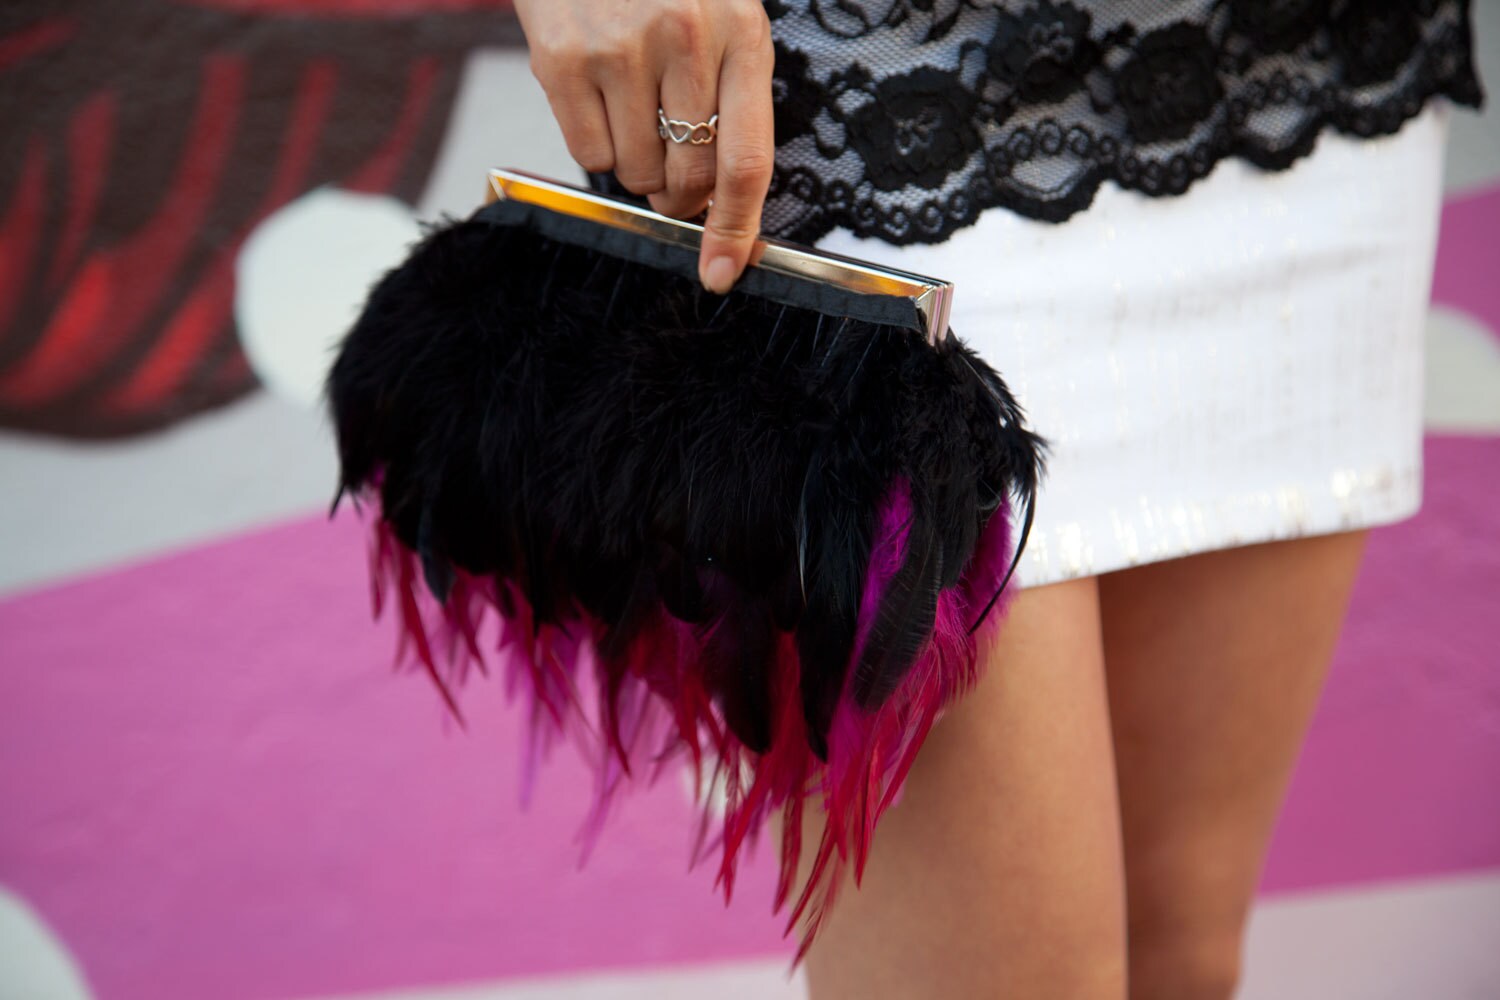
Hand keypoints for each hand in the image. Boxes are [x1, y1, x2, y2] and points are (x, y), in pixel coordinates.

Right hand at [514, 0, 775, 294]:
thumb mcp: (723, 18)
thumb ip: (730, 100)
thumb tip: (715, 205)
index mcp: (742, 33)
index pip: (747, 160)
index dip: (737, 229)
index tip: (723, 272)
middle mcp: (685, 39)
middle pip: (689, 178)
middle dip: (682, 194)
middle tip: (672, 168)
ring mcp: (619, 49)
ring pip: (636, 172)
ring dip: (637, 163)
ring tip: (632, 105)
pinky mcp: (561, 58)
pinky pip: (587, 154)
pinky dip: (596, 143)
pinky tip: (598, 94)